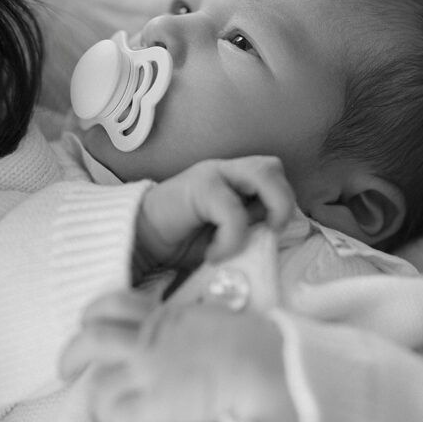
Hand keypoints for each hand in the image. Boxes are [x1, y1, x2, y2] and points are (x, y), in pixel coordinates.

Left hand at [61, 294, 297, 421]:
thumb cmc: (251, 343)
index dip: (96, 315)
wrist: (261, 363)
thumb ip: (188, 324)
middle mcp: (149, 339)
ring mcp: (149, 372)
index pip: (115, 304)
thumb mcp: (212, 318)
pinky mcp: (154, 403)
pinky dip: (111, 421)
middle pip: (90, 337)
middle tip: (67, 368)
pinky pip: (113, 414)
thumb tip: (184, 334)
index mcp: (165, 316)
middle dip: (71, 354)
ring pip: (96, 381)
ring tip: (89, 405)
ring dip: (89, 394)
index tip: (97, 328)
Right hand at [134, 156, 294, 275]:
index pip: (275, 178)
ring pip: (262, 173)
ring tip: (256, 235)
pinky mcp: (199, 187)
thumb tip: (276, 242)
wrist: (138, 240)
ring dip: (270, 207)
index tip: (272, 236)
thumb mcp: (226, 238)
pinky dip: (232, 237)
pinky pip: (232, 209)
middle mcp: (227, 171)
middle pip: (273, 167)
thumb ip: (250, 232)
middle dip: (284, 201)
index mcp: (236, 181)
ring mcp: (212, 174)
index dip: (282, 204)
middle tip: (272, 231)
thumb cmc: (182, 242)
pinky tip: (214, 254)